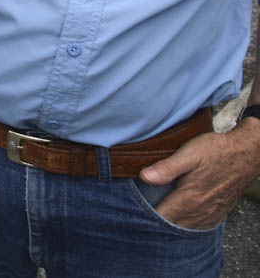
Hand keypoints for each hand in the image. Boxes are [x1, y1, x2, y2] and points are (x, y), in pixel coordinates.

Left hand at [140, 118, 259, 228]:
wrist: (247, 153)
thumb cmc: (217, 151)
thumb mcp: (189, 154)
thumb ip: (167, 168)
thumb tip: (144, 177)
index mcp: (189, 198)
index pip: (161, 216)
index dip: (144, 217)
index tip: (131, 213)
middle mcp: (200, 210)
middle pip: (172, 225)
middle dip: (155, 222)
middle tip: (139, 215)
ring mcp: (211, 213)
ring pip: (186, 227)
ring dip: (171, 224)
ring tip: (155, 217)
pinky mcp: (219, 211)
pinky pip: (199, 225)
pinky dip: (187, 224)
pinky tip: (179, 218)